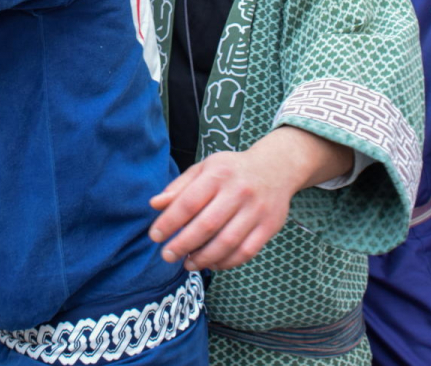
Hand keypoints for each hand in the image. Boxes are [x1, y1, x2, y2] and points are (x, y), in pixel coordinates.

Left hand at [148, 126, 352, 271]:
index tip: (155, 236)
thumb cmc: (231, 171)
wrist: (276, 168)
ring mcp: (256, 210)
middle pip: (206, 226)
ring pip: (227, 243)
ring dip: (203, 258)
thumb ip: (179, 187)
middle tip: (167, 256)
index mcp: (218, 174)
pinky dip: (226, 262)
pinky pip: (246, 252)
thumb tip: (154, 205)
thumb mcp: (204, 169)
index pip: (189, 202)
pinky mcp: (270, 226)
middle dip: (183, 244)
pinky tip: (212, 263)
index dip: (169, 222)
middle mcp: (239, 191)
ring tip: (188, 263)